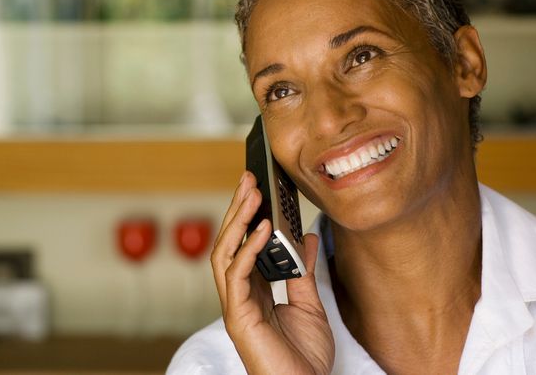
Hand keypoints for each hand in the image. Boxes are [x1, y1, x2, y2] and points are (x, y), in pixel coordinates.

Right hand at [211, 171, 333, 374]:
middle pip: (229, 243)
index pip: (243, 245)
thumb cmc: (304, 358)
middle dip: (237, 208)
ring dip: (237, 220)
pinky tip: (262, 228)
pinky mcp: (238, 316)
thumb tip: (305, 237)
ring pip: (225, 253)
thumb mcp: (310, 305)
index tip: (258, 188)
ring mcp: (235, 305)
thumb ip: (303, 271)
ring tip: (252, 193)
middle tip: (250, 178)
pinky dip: (249, 248)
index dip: (247, 216)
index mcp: (253, 291)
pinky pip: (238, 275)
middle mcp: (238, 295)